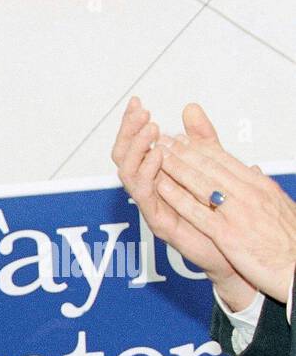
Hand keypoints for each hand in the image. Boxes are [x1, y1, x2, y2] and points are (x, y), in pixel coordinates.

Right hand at [112, 97, 251, 306]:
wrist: (231, 253)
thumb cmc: (218, 215)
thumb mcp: (212, 165)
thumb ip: (201, 139)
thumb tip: (190, 109)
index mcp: (157, 177)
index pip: (134, 147)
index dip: (131, 125)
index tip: (137, 103)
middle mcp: (149, 191)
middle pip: (123, 159)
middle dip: (128, 133)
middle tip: (140, 113)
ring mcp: (152, 207)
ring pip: (127, 176)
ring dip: (136, 150)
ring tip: (150, 130)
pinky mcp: (160, 223)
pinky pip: (145, 198)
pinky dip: (147, 175)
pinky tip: (157, 156)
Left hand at [154, 103, 295, 305]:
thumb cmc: (291, 242)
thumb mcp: (279, 208)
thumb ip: (262, 189)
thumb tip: (254, 171)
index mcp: (261, 187)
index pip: (226, 162)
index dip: (201, 148)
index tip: (184, 138)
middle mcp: (250, 194)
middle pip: (211, 167)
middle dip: (184, 151)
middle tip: (163, 139)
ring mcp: (239, 213)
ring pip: (202, 183)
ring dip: (176, 167)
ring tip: (157, 155)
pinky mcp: (229, 235)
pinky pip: (198, 213)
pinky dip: (178, 198)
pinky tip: (161, 188)